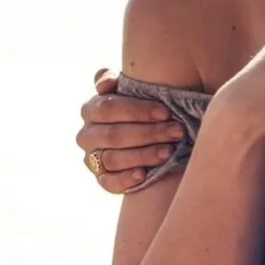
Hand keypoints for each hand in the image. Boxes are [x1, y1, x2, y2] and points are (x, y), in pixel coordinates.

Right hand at [78, 68, 184, 193]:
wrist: (150, 136)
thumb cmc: (145, 108)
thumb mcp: (135, 90)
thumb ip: (116, 81)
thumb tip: (106, 81)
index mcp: (92, 109)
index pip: (107, 108)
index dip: (136, 110)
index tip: (166, 112)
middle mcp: (87, 135)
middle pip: (113, 135)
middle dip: (148, 133)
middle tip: (177, 131)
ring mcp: (92, 158)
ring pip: (112, 158)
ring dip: (142, 155)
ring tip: (169, 151)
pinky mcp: (102, 179)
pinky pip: (109, 182)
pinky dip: (126, 179)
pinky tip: (144, 174)